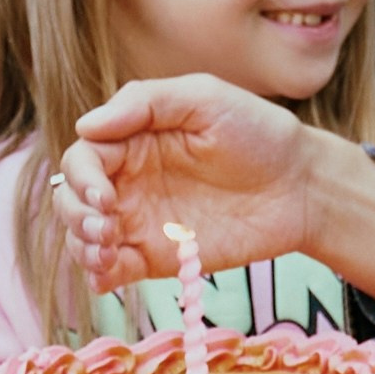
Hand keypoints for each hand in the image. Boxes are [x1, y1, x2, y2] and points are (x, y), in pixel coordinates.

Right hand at [53, 77, 374, 311]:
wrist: (302, 187)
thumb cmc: (258, 133)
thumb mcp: (204, 98)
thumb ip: (145, 103)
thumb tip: (85, 125)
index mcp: (134, 140)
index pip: (83, 158)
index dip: (82, 178)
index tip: (106, 196)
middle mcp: (130, 180)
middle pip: (72, 198)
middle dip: (76, 214)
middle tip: (107, 226)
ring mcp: (141, 221)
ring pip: (84, 236)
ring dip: (81, 245)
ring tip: (107, 250)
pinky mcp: (158, 258)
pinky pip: (113, 269)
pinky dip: (98, 275)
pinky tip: (106, 275)